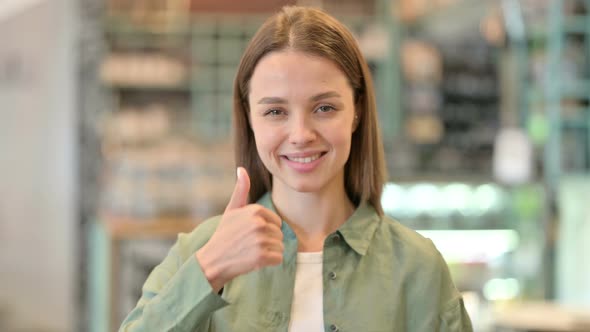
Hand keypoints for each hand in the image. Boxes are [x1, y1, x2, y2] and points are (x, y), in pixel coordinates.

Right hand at [195, 167, 283, 291]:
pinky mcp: (262, 257)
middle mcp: (258, 223)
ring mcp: (260, 240)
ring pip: (280, 246)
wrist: (212, 261)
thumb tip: (242, 169)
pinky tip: (255, 261)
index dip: (266, 230)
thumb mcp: (231, 210)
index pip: (276, 222)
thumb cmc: (224, 235)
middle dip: (268, 241)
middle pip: (279, 234)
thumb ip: (241, 190)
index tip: (250, 234)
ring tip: (251, 252)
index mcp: (255, 210)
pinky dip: (270, 262)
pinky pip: (279, 258)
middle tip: (249, 244)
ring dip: (269, 252)